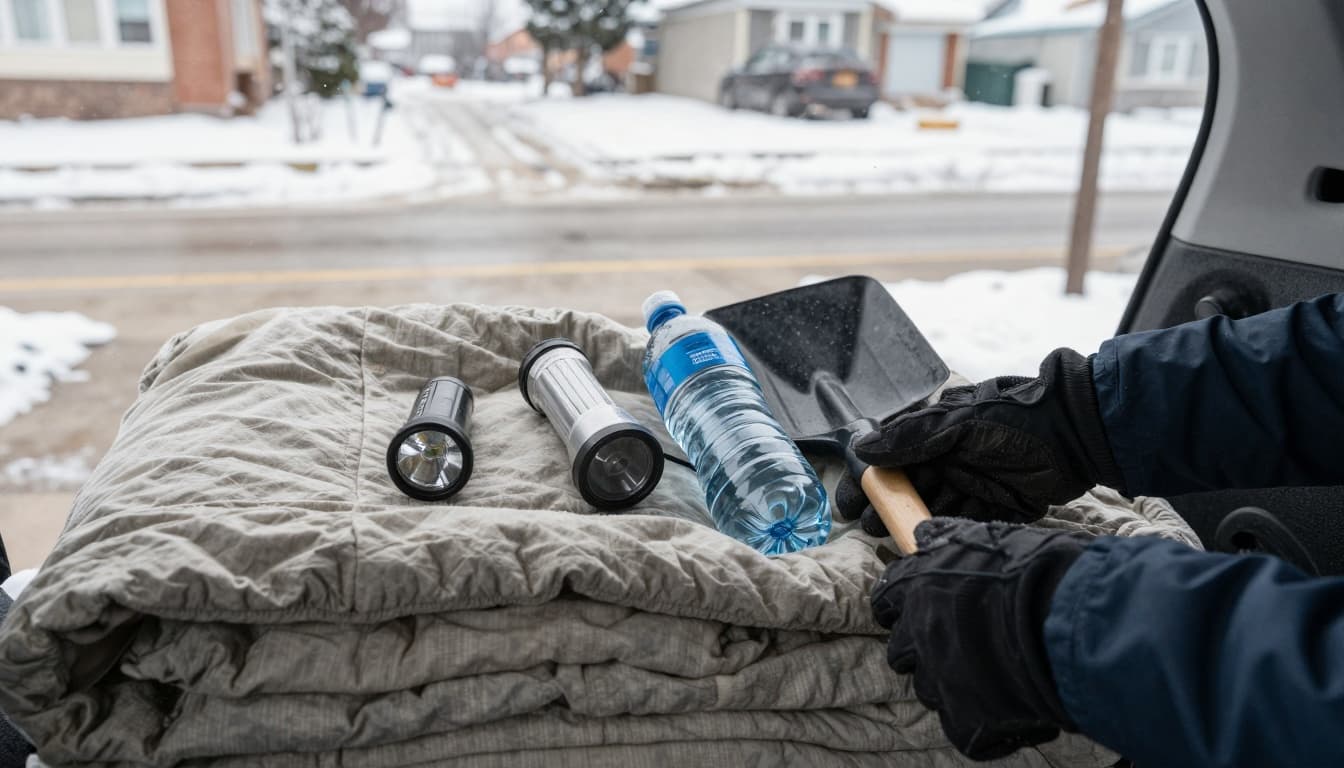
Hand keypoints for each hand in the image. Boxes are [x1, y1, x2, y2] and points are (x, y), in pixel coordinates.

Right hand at [836, 348, 1124, 532]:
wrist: (1079, 435)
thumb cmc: (1016, 417)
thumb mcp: (960, 422)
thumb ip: (912, 437)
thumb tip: (863, 449)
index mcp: (937, 433)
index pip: (892, 459)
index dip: (869, 481)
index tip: (850, 503)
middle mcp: (951, 459)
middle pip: (910, 490)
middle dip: (891, 509)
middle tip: (872, 528)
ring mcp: (973, 483)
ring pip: (935, 509)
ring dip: (918, 523)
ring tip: (901, 538)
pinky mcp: (997, 507)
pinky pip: (965, 523)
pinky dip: (950, 532)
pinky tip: (935, 543)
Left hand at [875, 517, 1087, 759]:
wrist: (1068, 617)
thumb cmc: (1034, 567)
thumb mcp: (985, 538)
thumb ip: (948, 540)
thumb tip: (924, 533)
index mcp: (917, 586)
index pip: (885, 598)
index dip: (898, 606)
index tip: (909, 609)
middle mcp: (919, 632)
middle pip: (900, 650)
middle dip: (921, 649)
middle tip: (956, 644)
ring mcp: (939, 678)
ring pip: (929, 688)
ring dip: (950, 683)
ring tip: (987, 675)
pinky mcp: (965, 718)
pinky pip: (961, 727)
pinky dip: (979, 721)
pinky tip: (1007, 707)